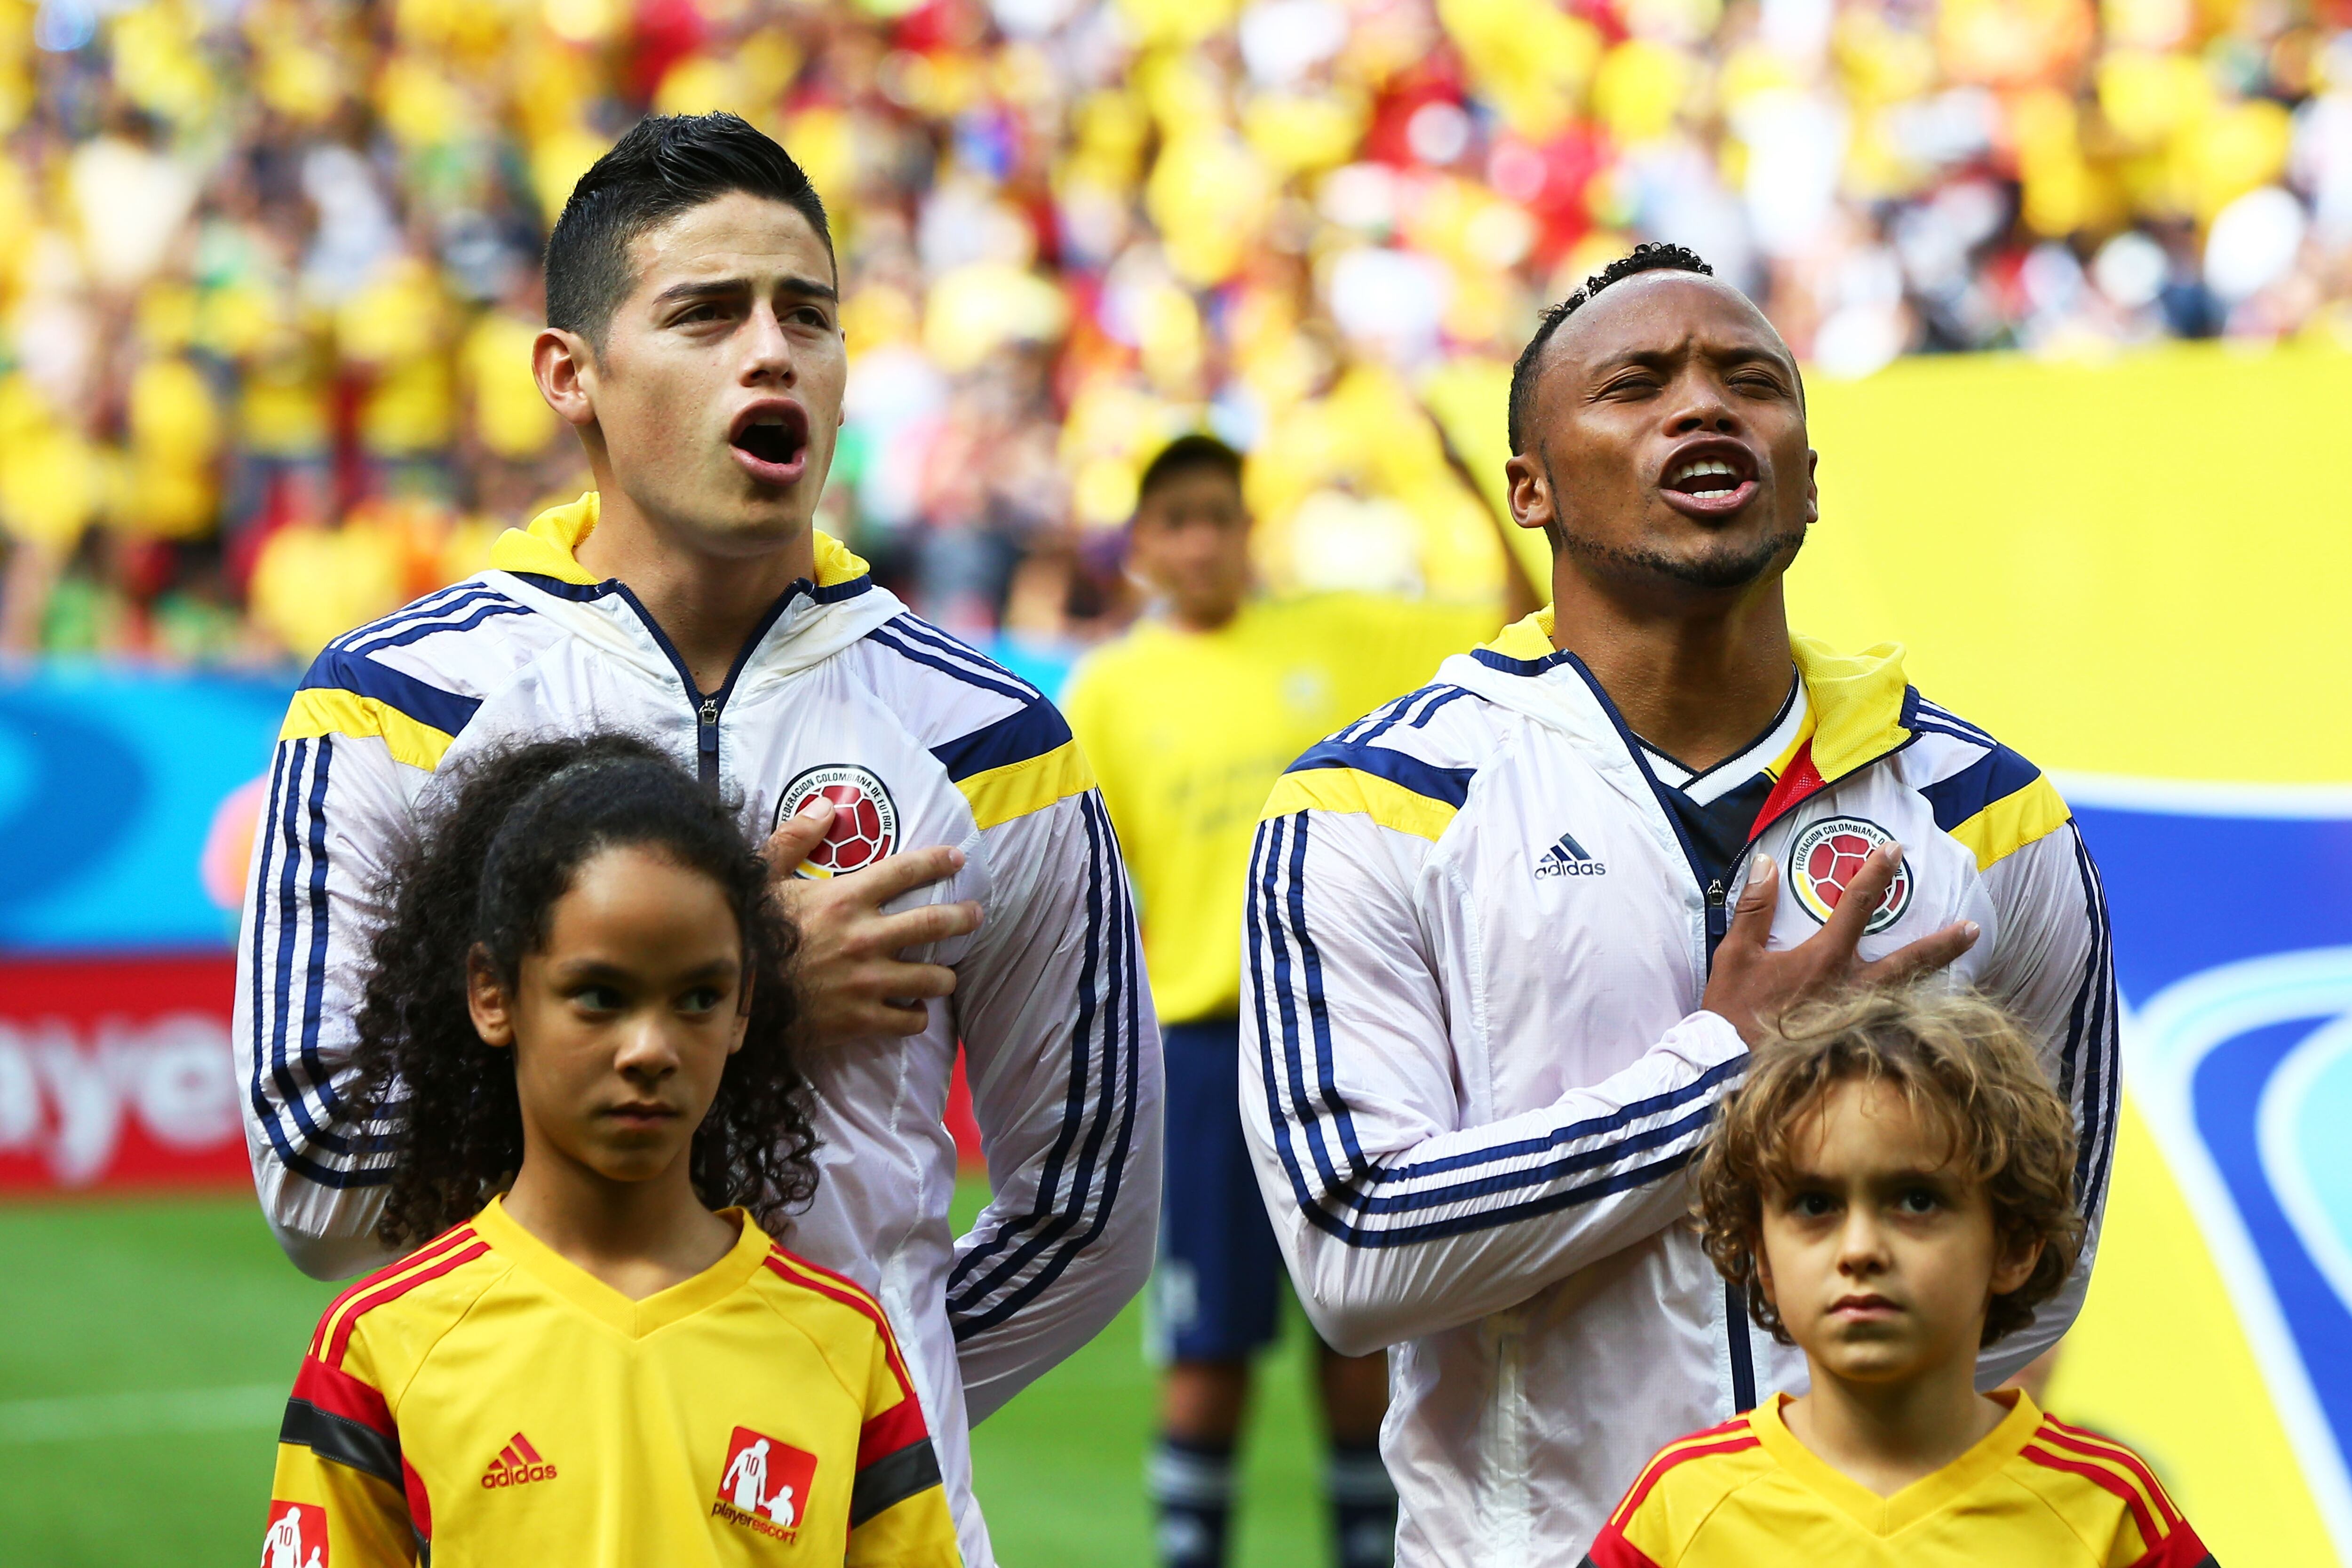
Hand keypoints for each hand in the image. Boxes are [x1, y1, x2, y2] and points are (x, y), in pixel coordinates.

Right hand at [760, 800, 984, 1044]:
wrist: (734, 996)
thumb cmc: (748, 934)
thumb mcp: (762, 878)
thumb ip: (794, 839)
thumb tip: (825, 806)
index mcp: (845, 899)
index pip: (904, 872)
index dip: (936, 862)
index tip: (958, 858)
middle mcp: (865, 937)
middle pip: (934, 924)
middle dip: (963, 918)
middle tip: (976, 916)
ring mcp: (867, 981)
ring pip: (932, 978)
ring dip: (944, 977)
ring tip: (946, 976)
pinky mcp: (862, 1019)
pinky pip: (909, 1020)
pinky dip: (917, 1016)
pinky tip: (914, 1011)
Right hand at [1700, 844, 1978, 1045]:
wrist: (1730, 1066)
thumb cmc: (1733, 1010)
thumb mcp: (1736, 954)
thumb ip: (1754, 907)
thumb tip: (1767, 863)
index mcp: (1825, 959)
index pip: (1858, 906)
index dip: (1876, 873)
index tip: (1895, 851)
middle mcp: (1852, 987)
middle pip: (1908, 960)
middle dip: (1941, 942)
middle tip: (1972, 927)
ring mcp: (1858, 1019)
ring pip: (1908, 994)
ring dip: (1937, 976)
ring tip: (1962, 964)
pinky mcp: (1854, 1043)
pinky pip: (1894, 1023)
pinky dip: (1914, 1012)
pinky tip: (1925, 1007)